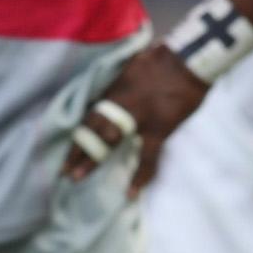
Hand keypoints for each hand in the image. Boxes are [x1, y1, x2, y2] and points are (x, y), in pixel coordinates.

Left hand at [64, 44, 206, 190]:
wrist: (190, 59)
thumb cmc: (166, 59)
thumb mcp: (134, 66)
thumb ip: (122, 82)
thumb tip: (113, 92)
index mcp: (115, 89)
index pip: (90, 114)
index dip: (77, 133)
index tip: (66, 150)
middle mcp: (121, 103)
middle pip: (92, 128)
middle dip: (76, 149)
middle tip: (62, 170)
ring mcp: (139, 117)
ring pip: (109, 140)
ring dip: (92, 159)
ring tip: (76, 178)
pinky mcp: (159, 127)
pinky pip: (147, 157)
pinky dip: (140, 175)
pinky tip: (131, 192)